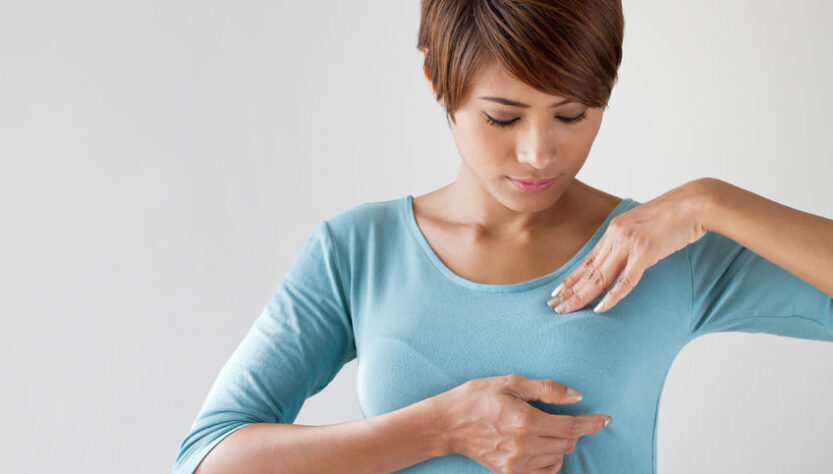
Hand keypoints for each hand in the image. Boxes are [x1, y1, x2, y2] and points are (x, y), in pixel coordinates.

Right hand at [432, 374, 610, 473]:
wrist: (447, 424)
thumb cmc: (476, 398)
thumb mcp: (510, 382)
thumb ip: (547, 390)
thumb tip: (577, 397)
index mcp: (525, 420)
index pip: (572, 426)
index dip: (592, 423)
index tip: (605, 419)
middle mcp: (524, 445)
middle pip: (567, 443)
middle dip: (572, 430)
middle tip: (561, 417)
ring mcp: (517, 463)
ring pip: (558, 458)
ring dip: (560, 444)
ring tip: (544, 429)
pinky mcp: (510, 473)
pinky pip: (544, 472)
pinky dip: (550, 461)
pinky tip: (541, 448)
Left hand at [546, 179, 712, 313]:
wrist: (694, 204)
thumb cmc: (673, 217)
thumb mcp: (643, 226)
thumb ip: (630, 240)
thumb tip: (623, 257)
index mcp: (614, 230)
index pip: (587, 260)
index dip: (571, 278)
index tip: (557, 292)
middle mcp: (617, 237)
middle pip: (589, 271)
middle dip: (570, 291)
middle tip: (554, 307)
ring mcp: (630, 244)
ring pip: (600, 277)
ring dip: (582, 296)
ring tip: (567, 310)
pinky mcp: (645, 253)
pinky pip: (625, 280)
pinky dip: (612, 296)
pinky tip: (599, 309)